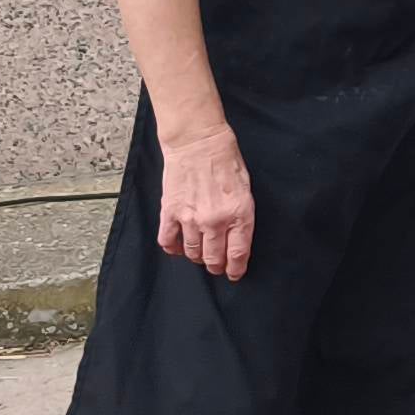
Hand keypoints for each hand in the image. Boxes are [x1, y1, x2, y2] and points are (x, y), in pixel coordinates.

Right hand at [157, 123, 256, 281]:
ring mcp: (190, 218)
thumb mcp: (246, 189)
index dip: (235, 269)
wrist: (198, 141)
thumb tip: (236, 238)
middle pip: (213, 259)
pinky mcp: (170, 212)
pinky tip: (177, 245)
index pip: (238, 254)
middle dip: (216, 266)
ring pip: (192, 253)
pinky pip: (168, 241)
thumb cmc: (226, 161)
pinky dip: (172, 248)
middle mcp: (215, 221)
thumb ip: (241, 216)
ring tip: (198, 252)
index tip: (233, 274)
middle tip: (216, 265)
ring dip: (196, 257)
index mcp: (238, 214)